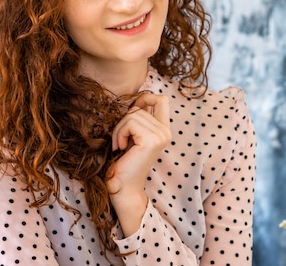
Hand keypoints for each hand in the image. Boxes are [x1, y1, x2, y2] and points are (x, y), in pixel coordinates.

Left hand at [106, 93, 170, 235]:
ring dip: (119, 128)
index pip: (162, 99)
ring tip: (119, 145)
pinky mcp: (150, 140)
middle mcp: (166, 132)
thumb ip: (139, 118)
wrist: (123, 187)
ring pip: (133, 114)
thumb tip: (137, 99)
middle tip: (120, 138)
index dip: (145, 97)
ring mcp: (160, 136)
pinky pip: (129, 123)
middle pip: (141, 106)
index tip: (132, 110)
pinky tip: (120, 147)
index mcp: (164, 129)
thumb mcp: (134, 135)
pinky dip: (119, 133)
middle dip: (125, 119)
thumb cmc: (124, 162)